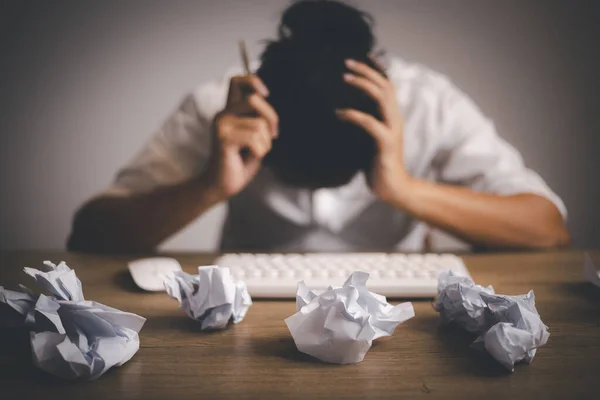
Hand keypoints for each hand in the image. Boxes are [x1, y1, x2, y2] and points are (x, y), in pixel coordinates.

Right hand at [202, 74, 277, 201]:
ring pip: (259, 125)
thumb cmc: (239, 163)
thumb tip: (269, 109)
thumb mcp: (255, 136)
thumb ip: (259, 119)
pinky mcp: (223, 138)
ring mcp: (221, 125)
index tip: (266, 94)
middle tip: (272, 136)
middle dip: (271, 119)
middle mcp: (223, 114)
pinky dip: (260, 152)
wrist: (221, 185)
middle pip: (255, 100)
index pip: (236, 81)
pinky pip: (254, 139)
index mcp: (231, 111)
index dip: (253, 81)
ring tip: (255, 152)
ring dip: (265, 143)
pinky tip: (249, 157)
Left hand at [336, 59, 412, 206]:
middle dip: (366, 71)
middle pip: (385, 85)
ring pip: (381, 98)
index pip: (388, 86)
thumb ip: (364, 122)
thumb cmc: (379, 164)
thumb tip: (345, 109)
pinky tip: (339, 112)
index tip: (362, 56)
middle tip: (346, 62)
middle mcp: (395, 118)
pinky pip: (370, 123)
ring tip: (344, 77)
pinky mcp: (385, 143)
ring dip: (362, 84)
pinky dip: (353, 114)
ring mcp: (392, 129)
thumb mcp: (370, 138)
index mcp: (392, 116)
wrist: (393, 187)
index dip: (376, 69)